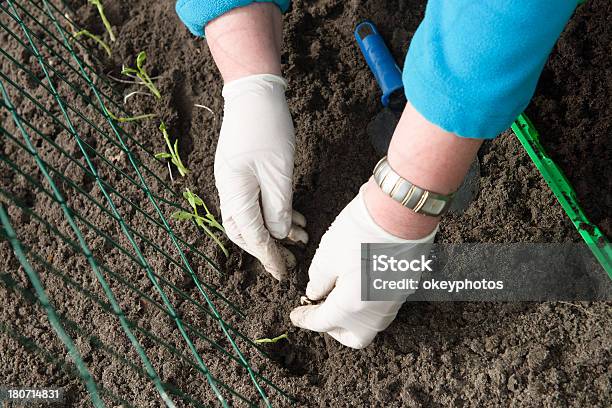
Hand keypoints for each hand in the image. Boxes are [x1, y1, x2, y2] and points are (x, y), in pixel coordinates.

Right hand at [215, 74, 307, 279]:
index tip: (283, 274)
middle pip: (245, 232)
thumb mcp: (279, 172)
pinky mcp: (242, 171)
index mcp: (235, 193)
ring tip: (301, 237)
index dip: (269, 257)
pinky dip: (274, 212)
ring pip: (251, 217)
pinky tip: (294, 215)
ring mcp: (233, 180)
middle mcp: (229, 190)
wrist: (254, 92)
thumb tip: (278, 235)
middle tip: (290, 260)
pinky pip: (255, 201)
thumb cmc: (266, 128)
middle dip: (268, 249)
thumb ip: (278, 208)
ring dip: (275, 230)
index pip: (253, 236)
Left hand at [290, 185, 436, 348]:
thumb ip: (318, 281)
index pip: (323, 322)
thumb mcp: (328, 256)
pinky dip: (367, 303)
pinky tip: (357, 284)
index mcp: (352, 306)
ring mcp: (394, 301)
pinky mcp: (406, 287)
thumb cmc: (363, 231)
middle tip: (321, 310)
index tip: (297, 314)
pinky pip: (382, 307)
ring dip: (352, 316)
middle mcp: (376, 311)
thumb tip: (315, 293)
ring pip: (370, 323)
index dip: (306, 318)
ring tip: (338, 294)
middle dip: (334, 328)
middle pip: (354, 336)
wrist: (401, 211)